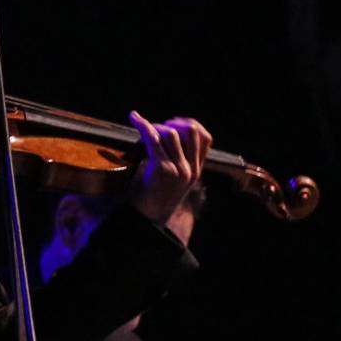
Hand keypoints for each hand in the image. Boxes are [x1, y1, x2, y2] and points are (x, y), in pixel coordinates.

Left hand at [127, 111, 210, 225]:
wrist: (145, 222)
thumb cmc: (153, 200)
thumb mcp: (173, 182)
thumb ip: (178, 162)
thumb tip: (170, 133)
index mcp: (196, 172)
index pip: (206, 138)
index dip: (190, 125)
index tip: (174, 124)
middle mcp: (191, 170)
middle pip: (191, 130)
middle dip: (173, 123)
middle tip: (157, 127)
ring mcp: (178, 170)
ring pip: (171, 133)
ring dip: (155, 126)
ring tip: (144, 131)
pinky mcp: (162, 170)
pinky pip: (153, 138)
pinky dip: (142, 124)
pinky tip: (134, 118)